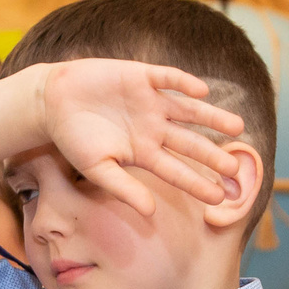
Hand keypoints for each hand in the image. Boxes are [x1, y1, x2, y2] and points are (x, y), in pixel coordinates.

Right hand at [33, 59, 247, 217]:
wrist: (52, 101)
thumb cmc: (73, 138)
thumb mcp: (97, 169)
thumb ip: (124, 188)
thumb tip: (151, 212)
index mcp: (145, 152)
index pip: (177, 171)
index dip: (197, 183)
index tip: (220, 198)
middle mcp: (154, 128)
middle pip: (190, 143)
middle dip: (212, 155)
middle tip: (235, 168)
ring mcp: (151, 102)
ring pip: (189, 110)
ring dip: (211, 118)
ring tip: (236, 127)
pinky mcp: (141, 76)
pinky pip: (168, 79)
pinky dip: (183, 83)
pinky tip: (201, 91)